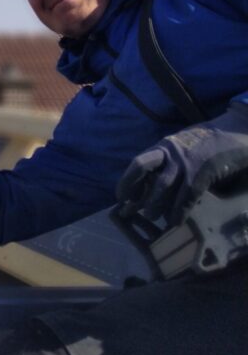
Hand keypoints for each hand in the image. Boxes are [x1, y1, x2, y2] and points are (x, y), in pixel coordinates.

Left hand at [116, 103, 247, 225]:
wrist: (233, 132)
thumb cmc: (205, 143)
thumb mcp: (179, 147)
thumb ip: (165, 161)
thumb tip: (148, 184)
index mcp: (162, 147)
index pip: (138, 164)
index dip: (127, 181)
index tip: (121, 197)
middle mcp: (170, 152)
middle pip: (143, 169)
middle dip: (134, 190)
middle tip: (131, 210)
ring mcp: (185, 161)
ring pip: (162, 185)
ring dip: (154, 204)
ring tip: (152, 217)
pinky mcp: (202, 172)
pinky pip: (187, 195)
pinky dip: (179, 211)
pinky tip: (175, 221)